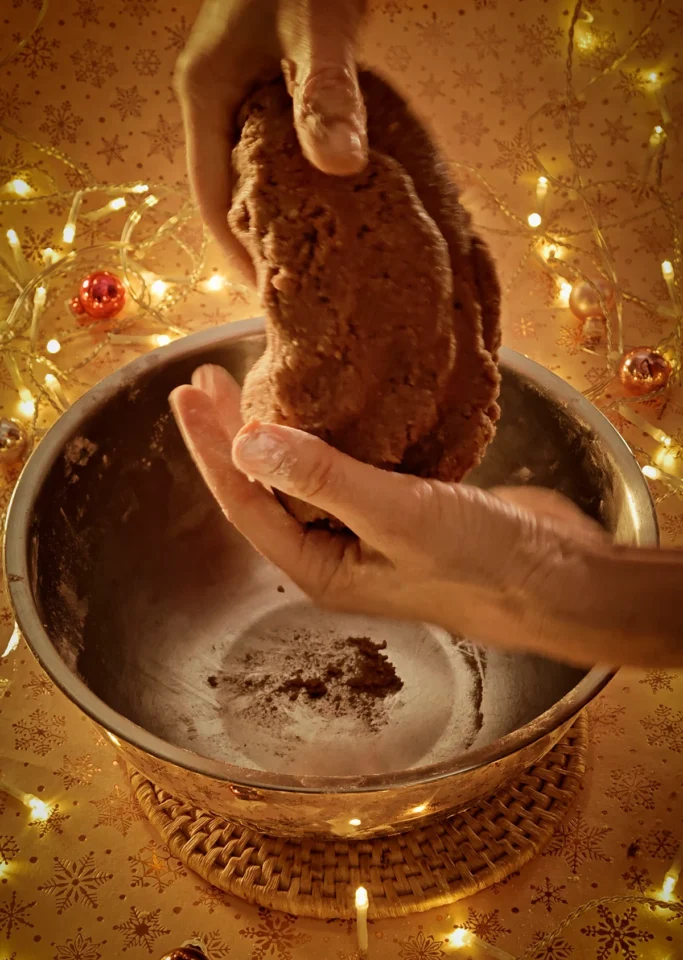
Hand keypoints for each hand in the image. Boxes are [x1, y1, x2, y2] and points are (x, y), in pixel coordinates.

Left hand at [170, 365, 615, 666]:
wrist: (558, 579)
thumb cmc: (481, 563)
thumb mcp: (396, 515)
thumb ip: (321, 478)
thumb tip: (247, 442)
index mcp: (319, 566)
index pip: (245, 501)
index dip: (212, 448)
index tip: (187, 395)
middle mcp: (335, 550)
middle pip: (266, 487)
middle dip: (233, 435)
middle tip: (204, 380)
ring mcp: (368, 530)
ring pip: (304, 476)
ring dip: (277, 430)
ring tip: (249, 381)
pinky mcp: (403, 506)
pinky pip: (348, 467)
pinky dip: (327, 433)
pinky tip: (324, 405)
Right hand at [175, 0, 367, 282]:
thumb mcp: (318, 23)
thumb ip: (327, 91)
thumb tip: (340, 166)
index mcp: (207, 93)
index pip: (211, 198)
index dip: (236, 256)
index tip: (267, 300)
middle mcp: (216, 98)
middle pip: (229, 194)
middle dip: (259, 246)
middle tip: (298, 293)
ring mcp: (242, 91)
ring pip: (253, 174)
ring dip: (280, 218)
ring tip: (316, 262)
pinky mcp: (271, 84)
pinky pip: (277, 150)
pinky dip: (300, 183)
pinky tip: (333, 204)